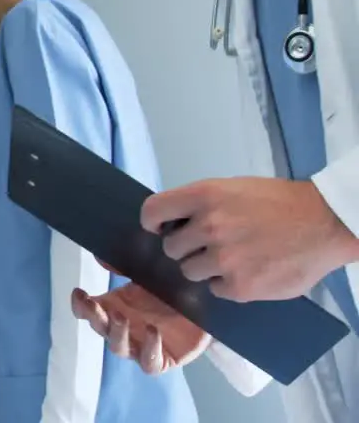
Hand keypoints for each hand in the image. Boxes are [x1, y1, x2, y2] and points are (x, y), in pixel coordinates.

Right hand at [71, 260, 210, 374]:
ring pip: (119, 348)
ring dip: (117, 334)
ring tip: (122, 318)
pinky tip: (153, 332)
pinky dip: (149, 349)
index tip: (78, 291)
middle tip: (94, 305)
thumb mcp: (147, 276)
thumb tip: (101, 255)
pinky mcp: (162, 360)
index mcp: (113, 308)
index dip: (80, 305)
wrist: (204, 310)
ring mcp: (140, 346)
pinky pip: (150, 362)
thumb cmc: (169, 291)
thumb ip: (125, 267)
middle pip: (100, 328)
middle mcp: (122, 329)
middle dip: (94, 317)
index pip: (88, 311)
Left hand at [142, 177, 358, 301]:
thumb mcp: (232, 189)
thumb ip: (201, 204)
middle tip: (210, 244)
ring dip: (206, 268)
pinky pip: (216, 290)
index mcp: (204, 196)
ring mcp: (224, 259)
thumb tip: (171, 222)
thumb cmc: (279, 203)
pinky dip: (228, 284)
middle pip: (170, 247)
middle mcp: (209, 226)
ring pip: (190, 271)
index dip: (153, 222)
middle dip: (186, 248)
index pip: (153, 211)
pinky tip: (249, 270)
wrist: (326, 223)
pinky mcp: (240, 287)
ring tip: (233, 257)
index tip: (159, 228)